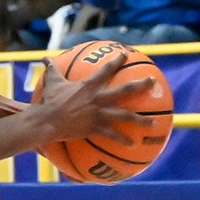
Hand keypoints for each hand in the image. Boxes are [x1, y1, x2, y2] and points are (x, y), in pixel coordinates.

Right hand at [33, 54, 150, 144]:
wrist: (47, 120)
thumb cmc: (48, 100)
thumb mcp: (52, 81)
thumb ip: (52, 69)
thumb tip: (44, 57)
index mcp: (89, 85)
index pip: (106, 69)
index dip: (117, 61)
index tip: (125, 55)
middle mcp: (98, 98)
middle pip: (125, 90)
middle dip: (141, 85)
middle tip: (153, 82)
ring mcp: (99, 113)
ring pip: (125, 116)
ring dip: (141, 120)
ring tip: (154, 123)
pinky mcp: (95, 128)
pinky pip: (113, 135)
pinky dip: (123, 140)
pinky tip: (133, 144)